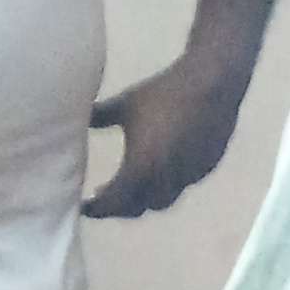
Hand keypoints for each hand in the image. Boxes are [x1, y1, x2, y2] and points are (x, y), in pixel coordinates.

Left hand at [84, 57, 243, 218]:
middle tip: (105, 196)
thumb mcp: (125, 103)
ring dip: (146, 197)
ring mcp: (190, 175)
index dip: (96, 209)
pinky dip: (169, 183)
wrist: (212, 80)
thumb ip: (99, 116)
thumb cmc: (164, 92)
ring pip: (164, 199)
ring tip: (134, 185)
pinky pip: (183, 184)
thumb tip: (77, 120)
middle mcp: (165, 180)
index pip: (113, 203)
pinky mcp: (207, 166)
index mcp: (140, 168)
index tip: (84, 207)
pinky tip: (164, 167)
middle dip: (120, 207)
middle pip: (138, 208)